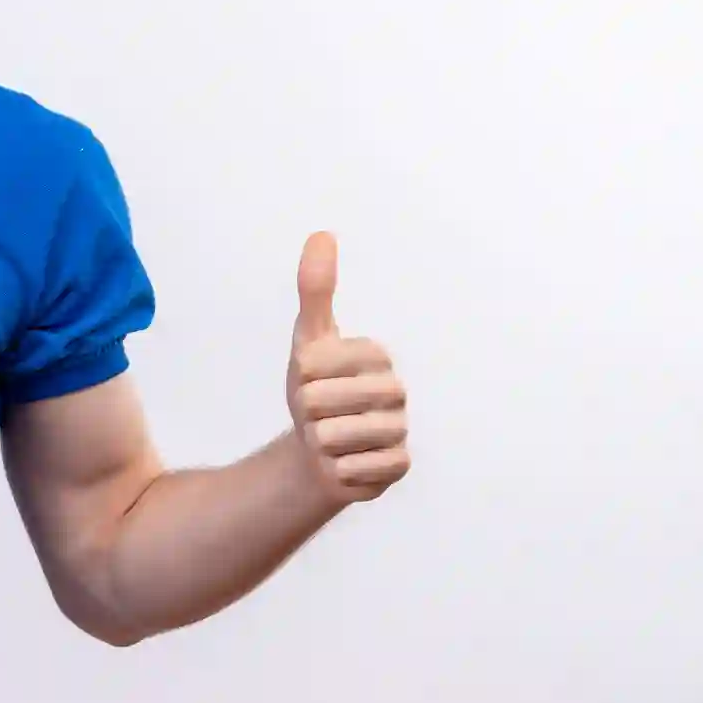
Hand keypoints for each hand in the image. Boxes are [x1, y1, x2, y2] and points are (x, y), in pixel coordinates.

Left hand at [286, 231, 410, 503]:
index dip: (301, 376)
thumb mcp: (309, 338)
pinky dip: (335, 468)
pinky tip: (344, 461)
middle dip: (306, 411)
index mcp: (377, 355)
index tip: (313, 379)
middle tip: (320, 412)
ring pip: (335, 437)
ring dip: (319, 441)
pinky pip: (350, 469)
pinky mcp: (399, 467)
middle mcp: (396, 391)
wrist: (320, 448)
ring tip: (330, 435)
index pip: (314, 363)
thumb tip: (322, 233)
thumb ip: (315, 289)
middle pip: (320, 401)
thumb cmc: (317, 387)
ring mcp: (401, 430)